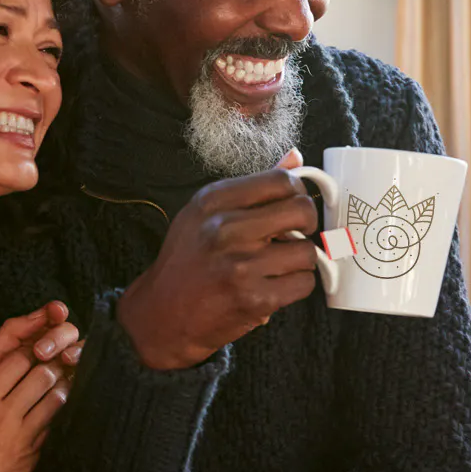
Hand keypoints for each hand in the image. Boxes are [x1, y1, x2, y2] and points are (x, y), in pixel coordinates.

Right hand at [0, 303, 80, 471]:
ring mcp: (21, 436)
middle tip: (51, 363)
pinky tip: (51, 410)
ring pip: (54, 400)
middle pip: (42, 375)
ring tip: (58, 383)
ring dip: (59, 388)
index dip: (27, 352)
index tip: (29, 352)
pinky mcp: (32, 455)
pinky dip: (55, 415)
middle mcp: (4, 415)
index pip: (17, 361)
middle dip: (49, 365)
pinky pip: (52, 426)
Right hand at [118, 157, 319, 369]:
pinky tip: (275, 284)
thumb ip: (252, 187)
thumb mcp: (206, 213)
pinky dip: (296, 285)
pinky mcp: (255, 300)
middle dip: (307, 222)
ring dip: (299, 260)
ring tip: (277, 264)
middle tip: (295, 233)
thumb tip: (295, 157)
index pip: (280, 180)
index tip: (291, 204)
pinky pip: (304, 283)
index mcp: (214, 201)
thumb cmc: (187, 260)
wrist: (163, 314)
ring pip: (306, 251)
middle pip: (302, 210)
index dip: (296, 191)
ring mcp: (241, 266)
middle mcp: (226, 230)